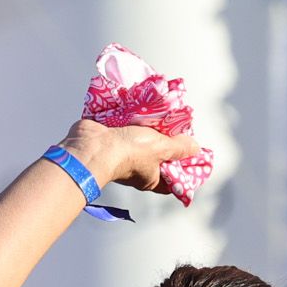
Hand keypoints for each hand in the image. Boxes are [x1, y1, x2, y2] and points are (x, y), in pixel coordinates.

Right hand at [57, 119, 200, 194]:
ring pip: (140, 140)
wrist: (92, 144)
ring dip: (148, 127)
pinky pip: (124, 127)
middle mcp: (137, 169)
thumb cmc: (128, 152)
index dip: (182, 168)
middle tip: (175, 126)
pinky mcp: (111, 138)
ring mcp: (122, 153)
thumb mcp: (161, 148)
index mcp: (151, 178)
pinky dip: (131, 118)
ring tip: (159, 112)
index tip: (189, 152)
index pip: (172, 178)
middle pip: (157, 156)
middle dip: (165, 141)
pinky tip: (139, 107)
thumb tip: (195, 148)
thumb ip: (178, 148)